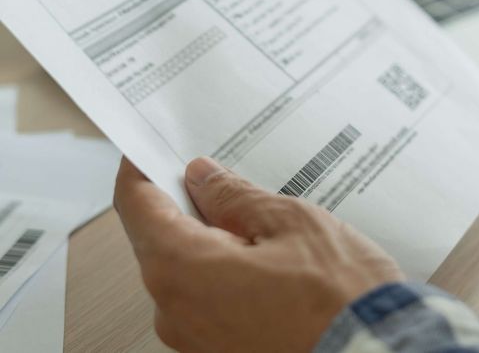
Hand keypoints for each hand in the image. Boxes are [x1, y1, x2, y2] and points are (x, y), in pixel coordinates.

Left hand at [114, 157, 402, 352]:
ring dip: (216, 244)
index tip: (153, 149)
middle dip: (190, 207)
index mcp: (180, 269)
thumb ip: (236, 197)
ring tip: (269, 227)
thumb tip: (205, 179)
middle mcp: (173, 312)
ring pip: (189, 274)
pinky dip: (230, 277)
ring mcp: (195, 342)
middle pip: (161, 240)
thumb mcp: (290, 222)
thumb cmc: (337, 297)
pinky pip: (210, 303)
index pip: (136, 205)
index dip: (143, 169)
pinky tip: (274, 264)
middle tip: (229, 181)